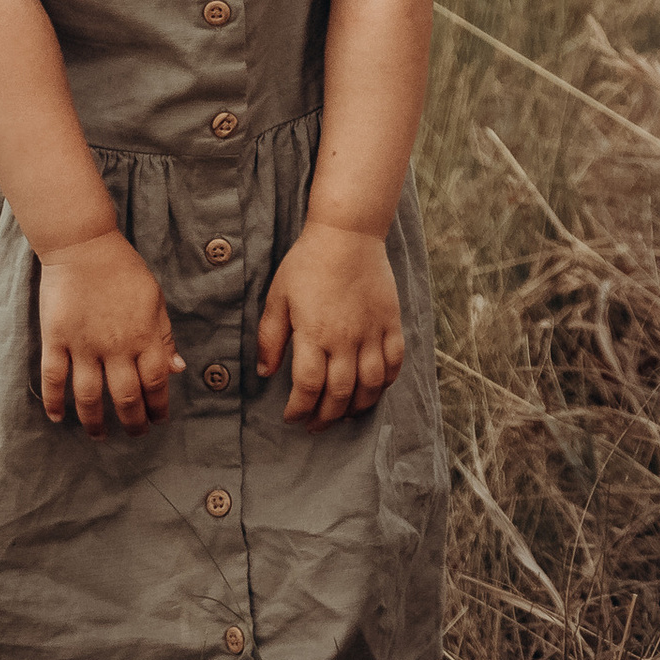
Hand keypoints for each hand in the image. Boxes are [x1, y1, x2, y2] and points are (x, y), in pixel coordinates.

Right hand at [39, 230, 183, 431]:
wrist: (83, 244)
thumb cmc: (123, 269)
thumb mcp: (154, 299)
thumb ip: (164, 335)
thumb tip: (178, 369)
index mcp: (144, 336)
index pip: (156, 382)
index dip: (159, 406)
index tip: (159, 419)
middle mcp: (115, 346)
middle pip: (126, 397)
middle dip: (132, 422)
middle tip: (134, 434)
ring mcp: (83, 344)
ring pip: (89, 396)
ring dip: (94, 422)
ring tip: (99, 435)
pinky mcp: (56, 338)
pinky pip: (54, 378)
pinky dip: (54, 401)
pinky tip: (57, 417)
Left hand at [255, 222, 404, 427]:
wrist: (347, 234)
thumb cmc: (307, 263)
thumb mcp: (278, 297)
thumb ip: (271, 337)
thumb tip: (265, 373)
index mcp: (314, 334)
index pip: (308, 387)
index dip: (299, 409)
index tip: (291, 417)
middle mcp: (346, 339)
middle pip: (339, 394)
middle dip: (325, 418)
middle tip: (315, 425)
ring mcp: (372, 332)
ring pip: (370, 386)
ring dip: (356, 408)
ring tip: (343, 415)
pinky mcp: (391, 323)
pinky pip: (394, 364)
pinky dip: (385, 384)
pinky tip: (373, 390)